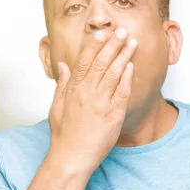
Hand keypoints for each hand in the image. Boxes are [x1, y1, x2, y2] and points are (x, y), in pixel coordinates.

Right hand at [47, 27, 137, 174]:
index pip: (84, 62)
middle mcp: (87, 94)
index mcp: (72, 90)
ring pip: (114, 73)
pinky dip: (127, 77)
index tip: (100, 34)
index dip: (93, 46)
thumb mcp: (57, 107)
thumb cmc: (64, 135)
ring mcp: (101, 103)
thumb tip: (63, 66)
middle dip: (112, 45)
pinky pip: (122, 92)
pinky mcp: (114, 114)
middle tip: (122, 31)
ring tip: (132, 42)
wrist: (72, 158)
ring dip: (123, 56)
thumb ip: (62, 84)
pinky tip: (131, 65)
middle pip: (101, 63)